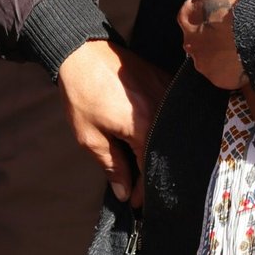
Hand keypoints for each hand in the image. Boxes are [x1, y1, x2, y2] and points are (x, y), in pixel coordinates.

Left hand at [57, 40, 169, 205]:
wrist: (82, 51)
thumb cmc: (82, 92)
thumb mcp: (90, 136)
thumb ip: (112, 166)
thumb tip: (124, 193)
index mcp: (145, 127)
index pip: (152, 169)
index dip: (144, 190)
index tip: (135, 203)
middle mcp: (164, 110)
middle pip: (166, 153)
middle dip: (153, 174)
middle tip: (139, 188)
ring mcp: (169, 93)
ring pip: (171, 135)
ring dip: (160, 152)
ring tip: (143, 165)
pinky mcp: (167, 81)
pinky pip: (172, 114)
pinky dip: (164, 131)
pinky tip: (152, 139)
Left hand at [165, 0, 249, 89]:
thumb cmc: (241, 3)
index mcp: (186, 16)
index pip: (193, 10)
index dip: (212, 8)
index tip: (227, 7)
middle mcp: (189, 41)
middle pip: (200, 34)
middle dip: (214, 31)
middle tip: (236, 25)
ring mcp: (203, 62)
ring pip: (210, 55)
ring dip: (221, 50)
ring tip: (241, 41)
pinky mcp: (219, 79)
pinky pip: (222, 72)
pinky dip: (230, 67)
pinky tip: (243, 57)